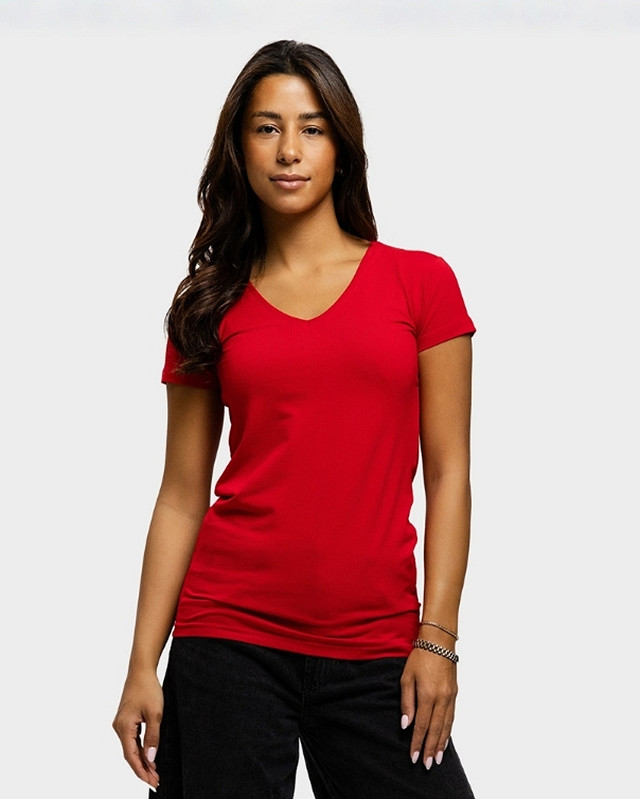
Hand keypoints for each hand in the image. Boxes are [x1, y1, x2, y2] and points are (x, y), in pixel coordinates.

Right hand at [112, 672, 162, 789]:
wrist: (141, 670)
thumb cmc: (148, 688)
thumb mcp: (155, 714)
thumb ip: (152, 738)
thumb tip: (150, 758)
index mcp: (123, 727)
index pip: (131, 756)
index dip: (141, 771)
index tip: (152, 782)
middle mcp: (118, 727)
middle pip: (130, 755)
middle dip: (142, 769)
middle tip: (155, 781)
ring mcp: (121, 724)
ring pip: (131, 748)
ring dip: (142, 760)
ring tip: (154, 773)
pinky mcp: (126, 720)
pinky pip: (132, 740)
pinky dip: (140, 750)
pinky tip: (148, 756)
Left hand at [399, 647, 457, 768]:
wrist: (439, 642)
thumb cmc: (419, 657)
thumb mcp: (406, 678)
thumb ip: (407, 702)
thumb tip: (406, 724)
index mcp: (427, 695)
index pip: (422, 726)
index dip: (417, 743)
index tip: (413, 757)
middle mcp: (442, 699)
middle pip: (436, 730)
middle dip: (431, 749)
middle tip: (427, 765)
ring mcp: (450, 697)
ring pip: (446, 726)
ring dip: (441, 744)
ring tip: (437, 759)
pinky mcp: (455, 694)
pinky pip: (452, 717)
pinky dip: (448, 731)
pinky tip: (445, 740)